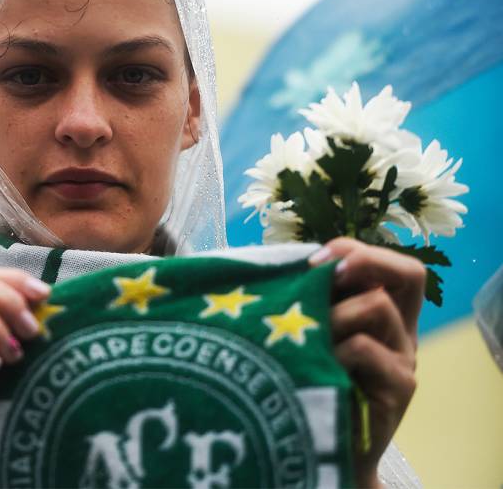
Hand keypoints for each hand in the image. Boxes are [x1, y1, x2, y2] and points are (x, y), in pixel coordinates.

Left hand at [309, 237, 424, 488]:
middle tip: (321, 272)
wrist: (323, 446)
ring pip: (378, 305)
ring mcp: (404, 359)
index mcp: (383, 313)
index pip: (391, 265)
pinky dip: (334, 349)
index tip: (313, 259)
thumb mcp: (311, 332)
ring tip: (309, 337)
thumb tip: (286, 263)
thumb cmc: (309, 381)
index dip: (357, 249)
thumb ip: (313, 300)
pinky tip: (317, 366)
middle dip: (363, 259)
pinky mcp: (399, 389)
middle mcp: (401, 332)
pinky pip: (365, 347)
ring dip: (333, 311)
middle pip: (409, 273)